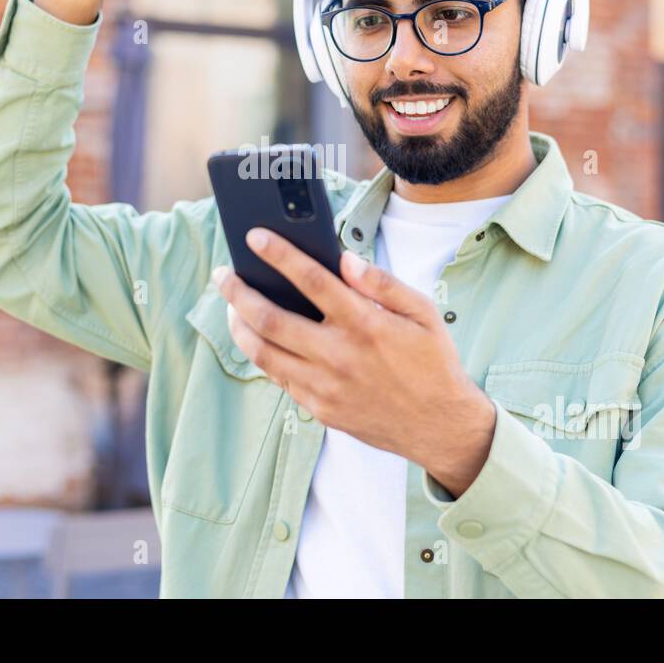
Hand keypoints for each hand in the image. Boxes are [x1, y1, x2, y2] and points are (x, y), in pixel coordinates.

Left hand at [212, 229, 496, 494]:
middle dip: (238, 292)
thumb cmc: (432, 363)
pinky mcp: (319, 409)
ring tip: (230, 306)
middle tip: (223, 274)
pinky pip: (279, 378)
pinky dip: (261, 354)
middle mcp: (339, 356)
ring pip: (263, 353)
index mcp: (366, 325)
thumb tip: (345, 259)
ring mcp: (325, 386)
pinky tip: (256, 337)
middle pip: (270, 319)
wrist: (440, 426)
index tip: (255, 236)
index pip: (312, 280)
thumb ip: (383, 284)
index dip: (279, 255)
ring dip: (238, 325)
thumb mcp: (423, 314)